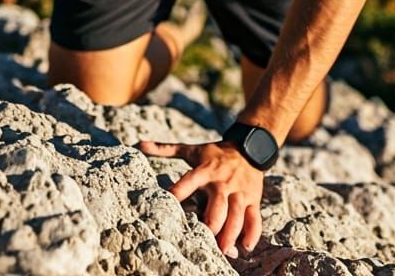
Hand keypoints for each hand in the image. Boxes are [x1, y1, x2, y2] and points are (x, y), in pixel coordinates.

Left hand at [138, 138, 263, 258]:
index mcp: (205, 170)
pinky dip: (252, 233)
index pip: (189, 181)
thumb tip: (139, 144)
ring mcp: (240, 191)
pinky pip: (255, 218)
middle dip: (213, 223)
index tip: (168, 203)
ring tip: (225, 251)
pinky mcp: (253, 199)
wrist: (249, 147)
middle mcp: (222, 182)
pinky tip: (245, 246)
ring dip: (231, 233)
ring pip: (237, 214)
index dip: (178, 191)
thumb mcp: (191, 149)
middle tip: (206, 240)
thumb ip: (165, 149)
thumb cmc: (214, 152)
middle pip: (218, 204)